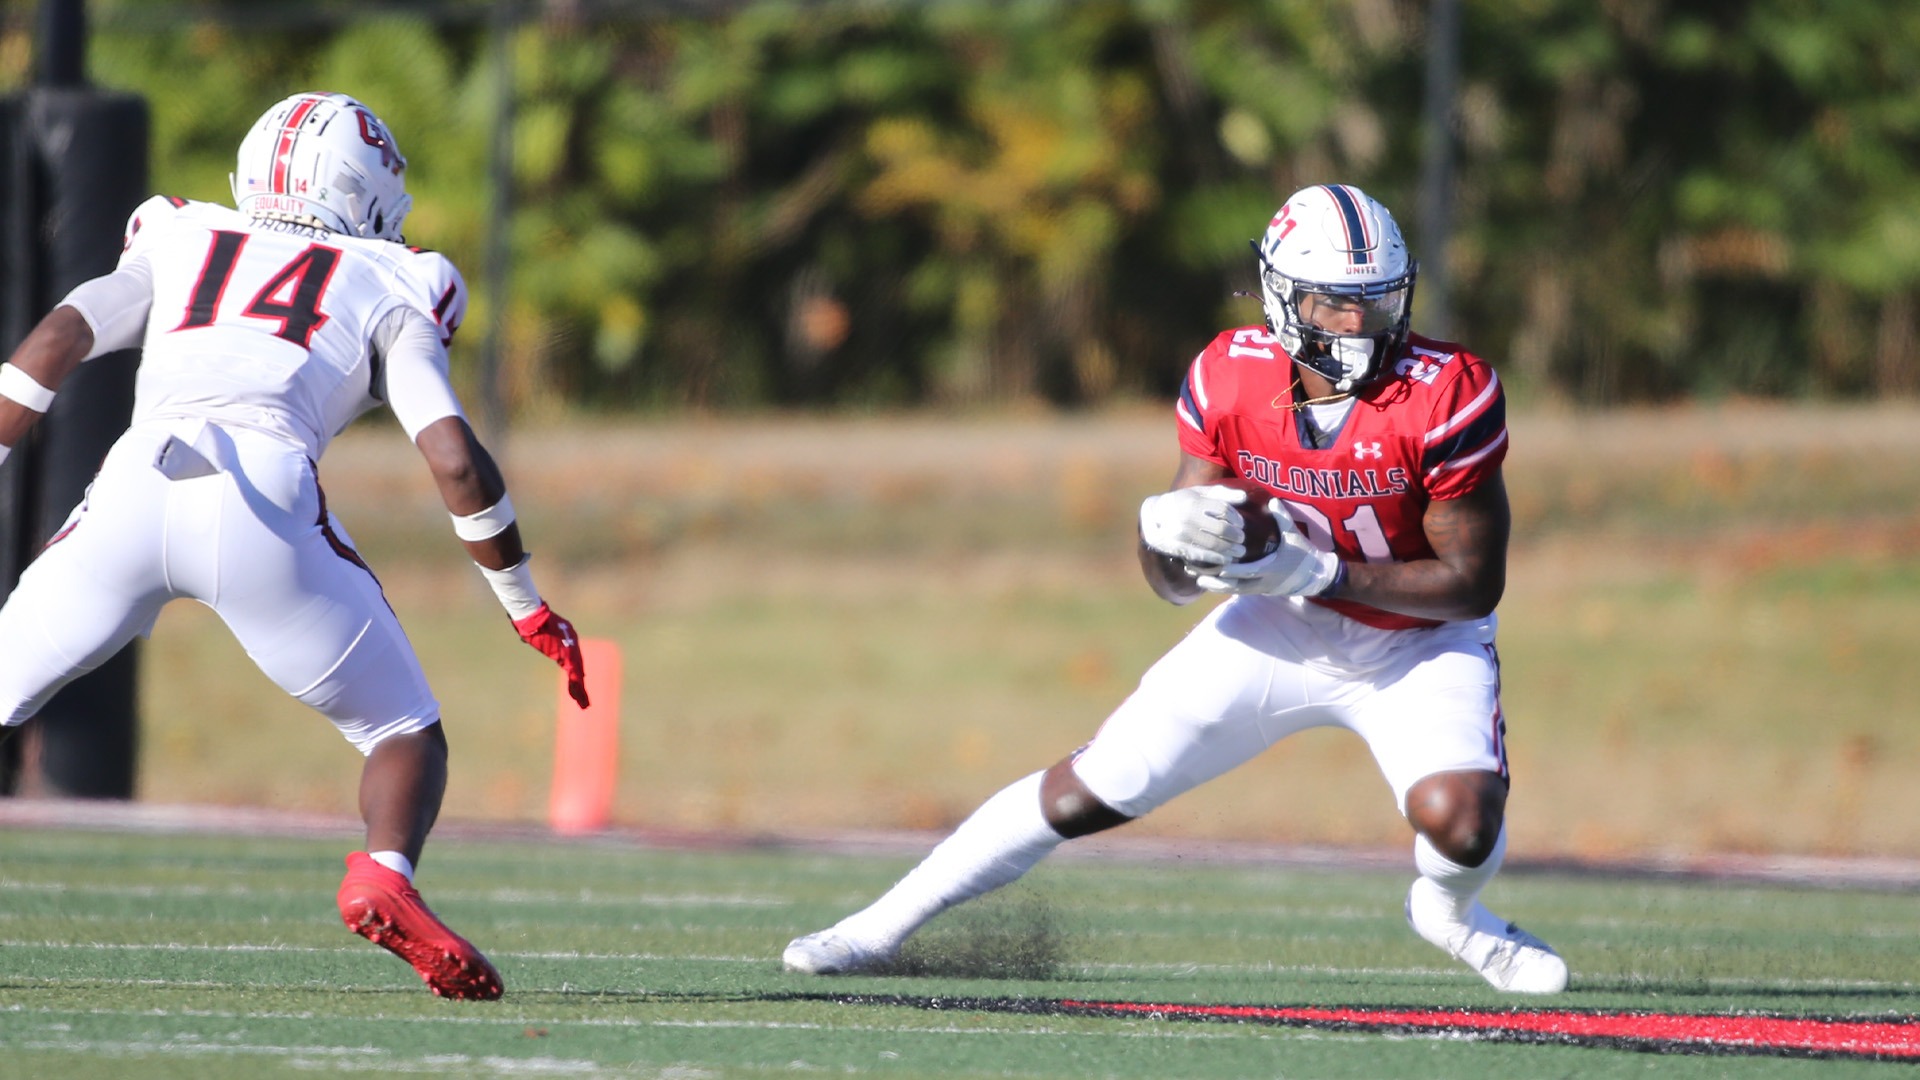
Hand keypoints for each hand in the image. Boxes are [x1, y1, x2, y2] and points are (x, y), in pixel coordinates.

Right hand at [511, 603, 589, 707]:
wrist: (533, 615)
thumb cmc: (530, 619)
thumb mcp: (533, 629)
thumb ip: (533, 635)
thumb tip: (525, 637)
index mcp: (567, 639)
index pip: (573, 660)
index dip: (576, 673)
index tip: (577, 684)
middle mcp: (572, 644)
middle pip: (578, 668)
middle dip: (580, 685)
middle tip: (584, 702)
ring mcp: (571, 649)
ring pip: (578, 674)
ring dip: (580, 690)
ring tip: (584, 704)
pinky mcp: (566, 654)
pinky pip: (574, 673)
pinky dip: (576, 685)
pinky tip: (579, 696)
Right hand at [1139, 484, 1251, 566]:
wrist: (1153, 515)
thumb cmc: (1181, 502)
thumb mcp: (1199, 493)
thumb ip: (1221, 493)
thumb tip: (1244, 497)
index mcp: (1193, 501)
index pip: (1223, 510)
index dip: (1235, 518)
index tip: (1240, 524)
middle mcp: (1187, 518)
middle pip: (1221, 529)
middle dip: (1235, 536)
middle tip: (1242, 539)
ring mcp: (1181, 534)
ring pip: (1213, 544)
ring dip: (1230, 550)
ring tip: (1239, 552)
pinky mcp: (1177, 547)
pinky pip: (1202, 555)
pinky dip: (1216, 559)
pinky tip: (1225, 559)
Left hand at [1193, 499, 1342, 596]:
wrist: (1315, 576)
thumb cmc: (1304, 555)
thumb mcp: (1294, 536)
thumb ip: (1282, 518)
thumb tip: (1273, 500)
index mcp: (1270, 568)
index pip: (1248, 571)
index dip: (1233, 571)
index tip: (1217, 566)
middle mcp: (1262, 581)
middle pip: (1235, 585)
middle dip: (1215, 581)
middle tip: (1196, 574)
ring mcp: (1260, 588)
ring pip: (1234, 590)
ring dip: (1216, 586)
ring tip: (1198, 581)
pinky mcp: (1259, 590)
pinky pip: (1239, 590)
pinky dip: (1224, 587)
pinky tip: (1210, 583)